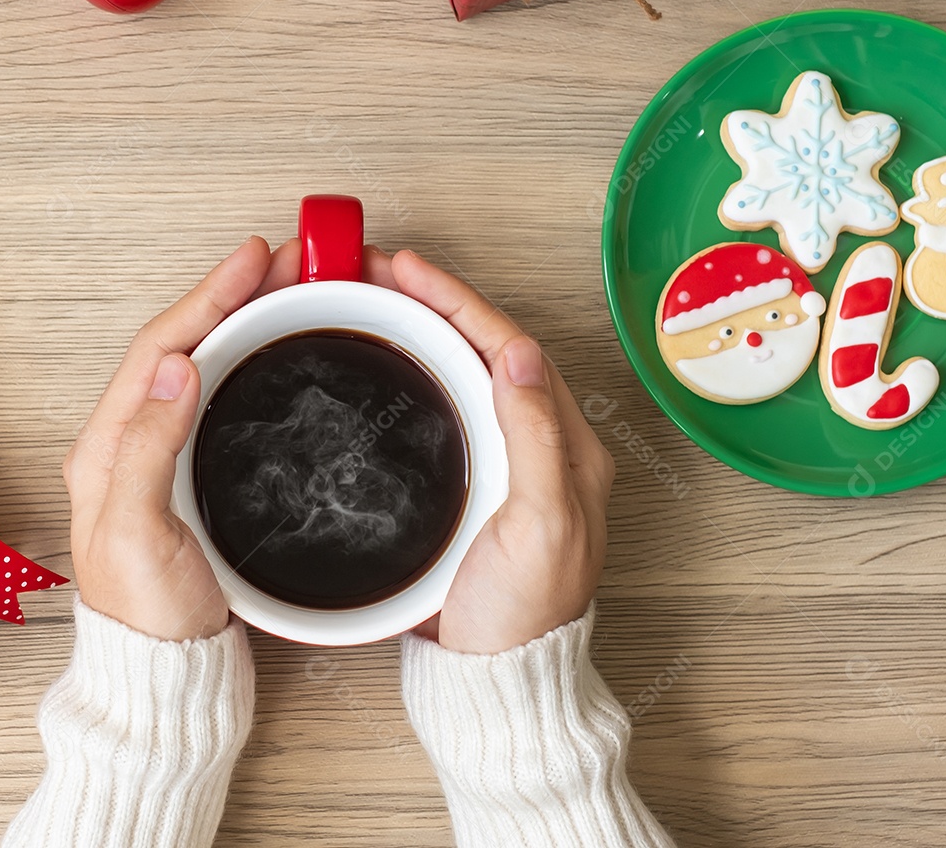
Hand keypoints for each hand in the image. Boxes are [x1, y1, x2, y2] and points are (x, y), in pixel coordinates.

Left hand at [65, 236, 302, 640]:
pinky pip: (220, 389)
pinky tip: (270, 347)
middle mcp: (132, 438)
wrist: (168, 663)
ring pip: (202, 360)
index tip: (253, 261)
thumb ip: (150, 450)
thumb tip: (179, 368)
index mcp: (109, 446)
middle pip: (183, 342)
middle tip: (285, 261)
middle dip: (232, 293)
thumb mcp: (141, 533)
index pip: (162, 348)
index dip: (209, 297)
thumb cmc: (150, 610)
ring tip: (284, 287)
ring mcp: (163, 449)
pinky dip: (247, 355)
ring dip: (241, 317)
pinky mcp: (193, 464)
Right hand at [367, 248, 614, 654]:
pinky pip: (448, 403)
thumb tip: (522, 354)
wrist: (496, 676)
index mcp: (566, 443)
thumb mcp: (542, 525)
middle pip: (486, 347)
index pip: (510, 346)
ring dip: (425, 327)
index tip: (409, 270)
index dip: (458, 300)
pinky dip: (419, 370)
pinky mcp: (475, 477)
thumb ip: (537, 439)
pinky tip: (390, 360)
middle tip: (380, 269)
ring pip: (465, 370)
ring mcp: (505, 457)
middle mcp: (540, 441)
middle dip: (436, 300)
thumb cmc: (525, 614)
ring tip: (379, 297)